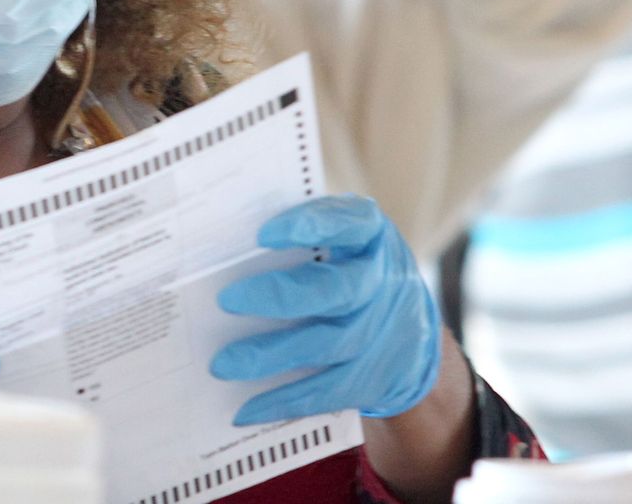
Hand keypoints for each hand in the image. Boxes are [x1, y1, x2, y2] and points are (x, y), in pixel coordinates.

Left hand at [211, 195, 440, 424]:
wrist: (408, 325)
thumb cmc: (349, 267)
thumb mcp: (339, 238)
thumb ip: (298, 237)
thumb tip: (223, 243)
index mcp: (370, 233)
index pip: (348, 222)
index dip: (309, 226)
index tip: (263, 234)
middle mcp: (383, 279)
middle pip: (340, 290)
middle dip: (282, 296)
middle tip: (227, 301)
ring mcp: (384, 330)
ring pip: (332, 345)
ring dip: (274, 355)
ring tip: (224, 364)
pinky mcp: (376, 375)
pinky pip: (330, 391)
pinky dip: (286, 400)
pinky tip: (247, 409)